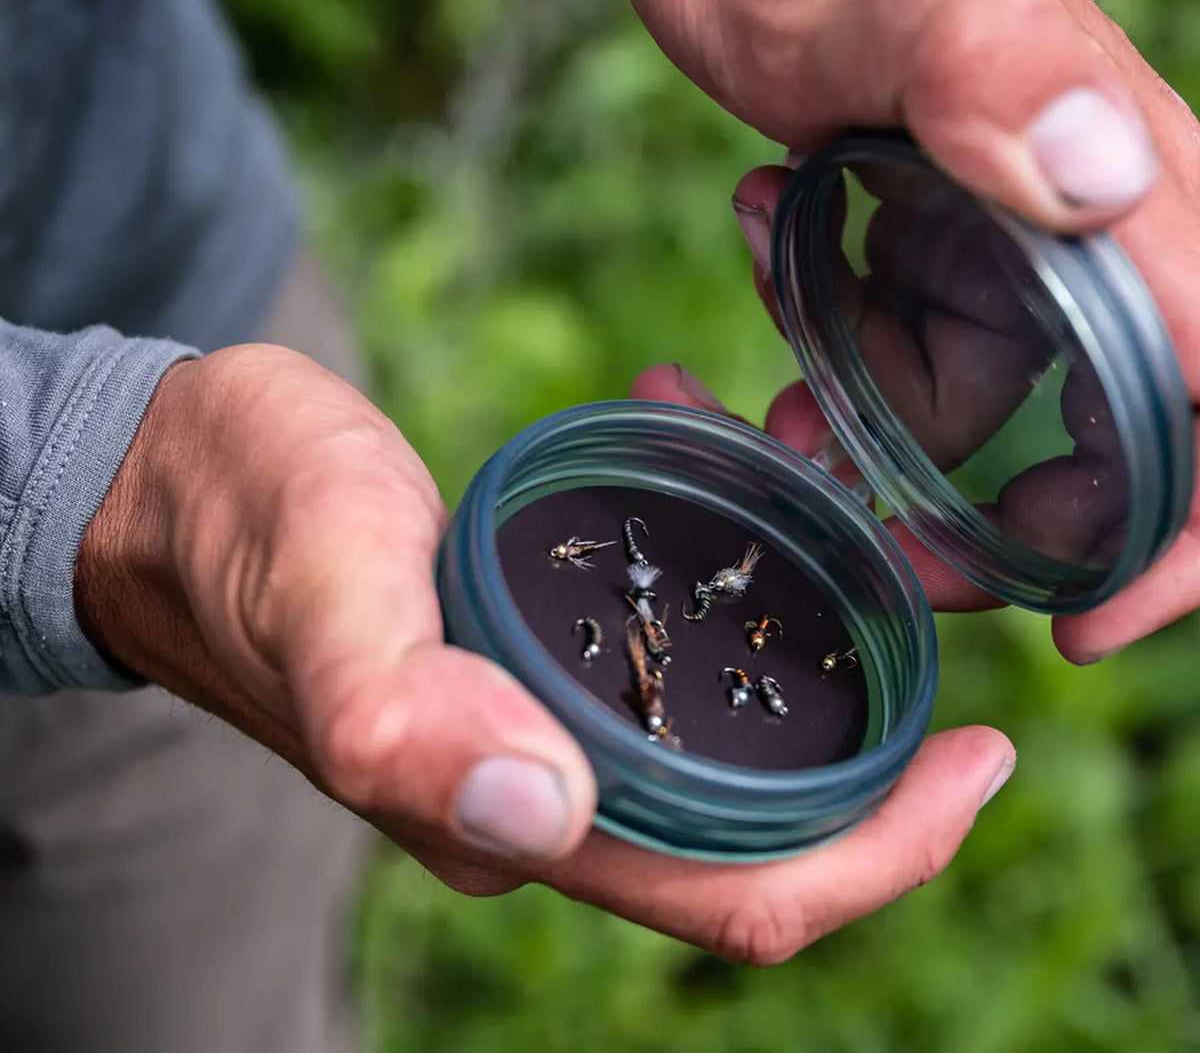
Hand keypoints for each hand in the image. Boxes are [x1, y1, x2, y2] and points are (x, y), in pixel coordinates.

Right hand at [77, 347, 1012, 962]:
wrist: (179, 481)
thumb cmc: (241, 521)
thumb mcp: (321, 587)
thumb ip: (405, 711)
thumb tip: (539, 816)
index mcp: (502, 813)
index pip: (733, 896)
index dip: (878, 853)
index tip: (977, 757)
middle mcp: (535, 794)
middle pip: (758, 825)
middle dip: (874, 739)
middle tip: (922, 593)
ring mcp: (533, 728)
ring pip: (721, 729)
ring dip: (801, 631)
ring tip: (819, 488)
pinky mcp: (527, 655)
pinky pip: (663, 649)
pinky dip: (720, 569)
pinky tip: (712, 449)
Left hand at [623, 0, 1199, 657]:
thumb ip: (974, 70)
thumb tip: (1106, 176)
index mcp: (1123, 198)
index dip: (1177, 538)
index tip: (1081, 621)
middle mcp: (1093, 236)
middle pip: (1106, 450)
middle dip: (987, 523)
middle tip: (867, 533)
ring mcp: (1014, 245)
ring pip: (978, 412)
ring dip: (869, 427)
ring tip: (773, 390)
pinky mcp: (943, 243)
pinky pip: (912, 358)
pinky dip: (836, 363)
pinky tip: (769, 265)